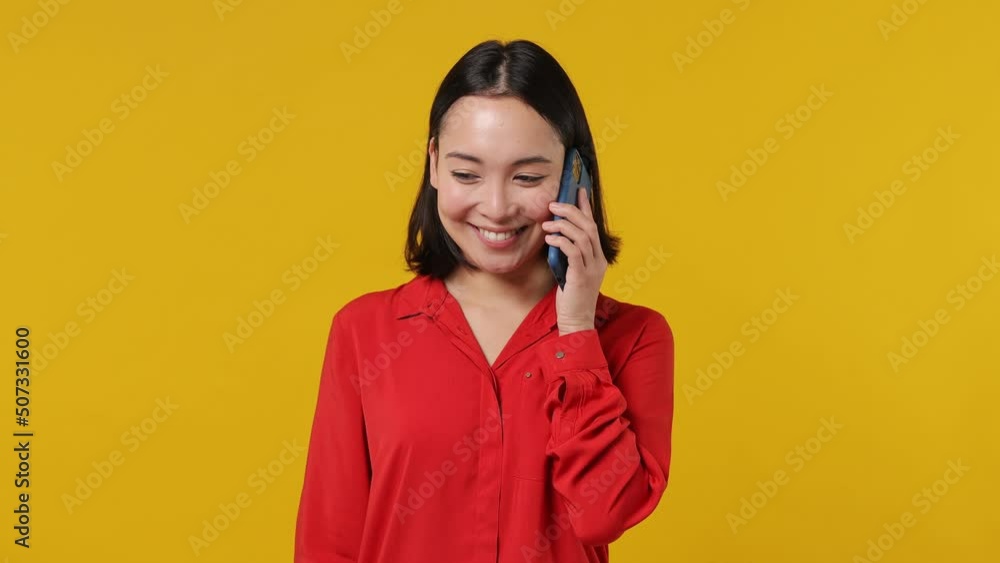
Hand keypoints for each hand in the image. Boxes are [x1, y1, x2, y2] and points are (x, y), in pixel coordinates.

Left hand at [543, 187, 607, 335]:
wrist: (576, 321)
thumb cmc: (571, 297)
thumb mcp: (570, 271)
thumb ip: (568, 254)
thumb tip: (555, 235)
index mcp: (598, 257)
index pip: (593, 226)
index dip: (586, 207)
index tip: (578, 191)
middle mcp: (598, 260)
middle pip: (589, 227)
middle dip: (572, 211)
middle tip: (553, 205)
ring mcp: (592, 269)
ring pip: (582, 237)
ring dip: (563, 226)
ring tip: (547, 224)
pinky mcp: (581, 277)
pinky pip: (574, 252)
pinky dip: (562, 241)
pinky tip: (550, 238)